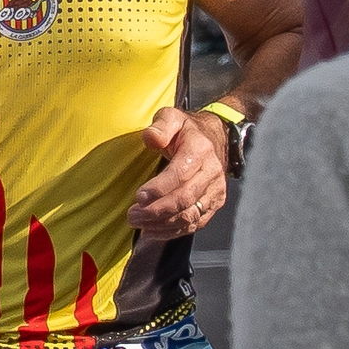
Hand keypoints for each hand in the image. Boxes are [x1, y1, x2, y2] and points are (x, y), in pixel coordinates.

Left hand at [128, 106, 230, 238]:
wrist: (215, 138)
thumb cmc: (186, 130)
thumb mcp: (172, 117)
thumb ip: (160, 125)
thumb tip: (151, 138)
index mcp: (200, 150)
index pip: (181, 174)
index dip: (159, 188)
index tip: (139, 196)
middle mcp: (211, 172)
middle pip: (185, 199)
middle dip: (156, 210)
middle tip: (132, 215)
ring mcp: (215, 191)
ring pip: (190, 215)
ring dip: (162, 224)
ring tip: (138, 223)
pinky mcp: (214, 204)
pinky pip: (195, 224)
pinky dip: (173, 232)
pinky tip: (152, 231)